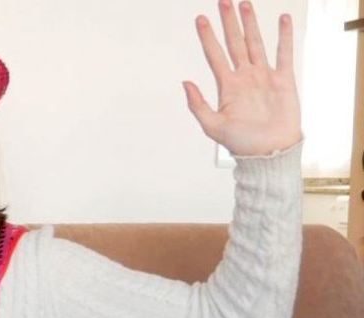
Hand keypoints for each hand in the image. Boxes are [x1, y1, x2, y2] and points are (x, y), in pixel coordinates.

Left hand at [185, 0, 301, 155]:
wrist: (269, 152)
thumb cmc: (242, 143)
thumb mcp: (213, 126)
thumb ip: (198, 105)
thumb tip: (185, 83)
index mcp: (227, 86)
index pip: (214, 54)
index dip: (207, 37)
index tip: (200, 19)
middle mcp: (244, 77)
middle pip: (235, 43)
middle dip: (229, 22)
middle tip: (224, 2)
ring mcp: (263, 76)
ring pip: (255, 43)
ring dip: (251, 24)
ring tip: (245, 4)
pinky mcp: (283, 80)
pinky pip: (283, 54)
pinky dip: (283, 37)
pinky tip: (281, 20)